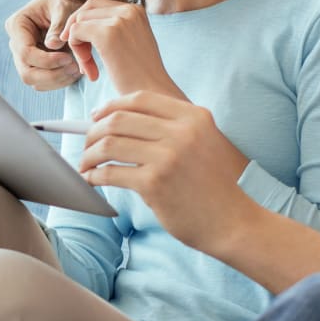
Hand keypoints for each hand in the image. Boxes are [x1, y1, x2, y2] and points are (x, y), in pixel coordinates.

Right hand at [6, 0, 82, 90]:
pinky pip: (44, 82)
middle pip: (26, 72)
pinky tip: (76, 70)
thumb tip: (52, 45)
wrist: (73, 1)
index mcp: (17, 25)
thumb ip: (59, 25)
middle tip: (75, 67)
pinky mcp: (37, 64)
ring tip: (78, 68)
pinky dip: (60, 80)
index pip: (25, 52)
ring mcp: (25, 56)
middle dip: (52, 74)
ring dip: (58, 79)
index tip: (69, 58)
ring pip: (35, 81)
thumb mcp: (64, 6)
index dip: (47, 60)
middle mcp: (17, 42)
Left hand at [61, 0, 183, 96]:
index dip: (86, 26)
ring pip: (78, 22)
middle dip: (78, 32)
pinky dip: (77, 52)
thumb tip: (82, 21)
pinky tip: (90, 71)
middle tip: (83, 58)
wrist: (154, 94)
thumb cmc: (141, 76)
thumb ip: (116, 28)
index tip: (88, 51)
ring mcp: (119, 20)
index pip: (97, 5)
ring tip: (89, 69)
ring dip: (77, 46)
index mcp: (136, 10)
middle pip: (85, 10)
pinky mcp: (107, 34)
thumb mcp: (132, 42)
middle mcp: (129, 9)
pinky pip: (75, 33)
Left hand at [79, 91, 251, 250]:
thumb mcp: (204, 142)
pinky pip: (111, 172)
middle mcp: (182, 131)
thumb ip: (174, 128)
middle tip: (86, 143)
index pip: (141, 99)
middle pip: (120, 118)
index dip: (113, 105)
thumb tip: (124, 121)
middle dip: (94, 130)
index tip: (97, 116)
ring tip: (86, 163)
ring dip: (90, 153)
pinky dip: (95, 175)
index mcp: (194, 116)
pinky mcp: (155, 183)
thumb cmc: (214, 185)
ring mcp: (168, 156)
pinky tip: (93, 179)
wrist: (233, 221)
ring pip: (110, 143)